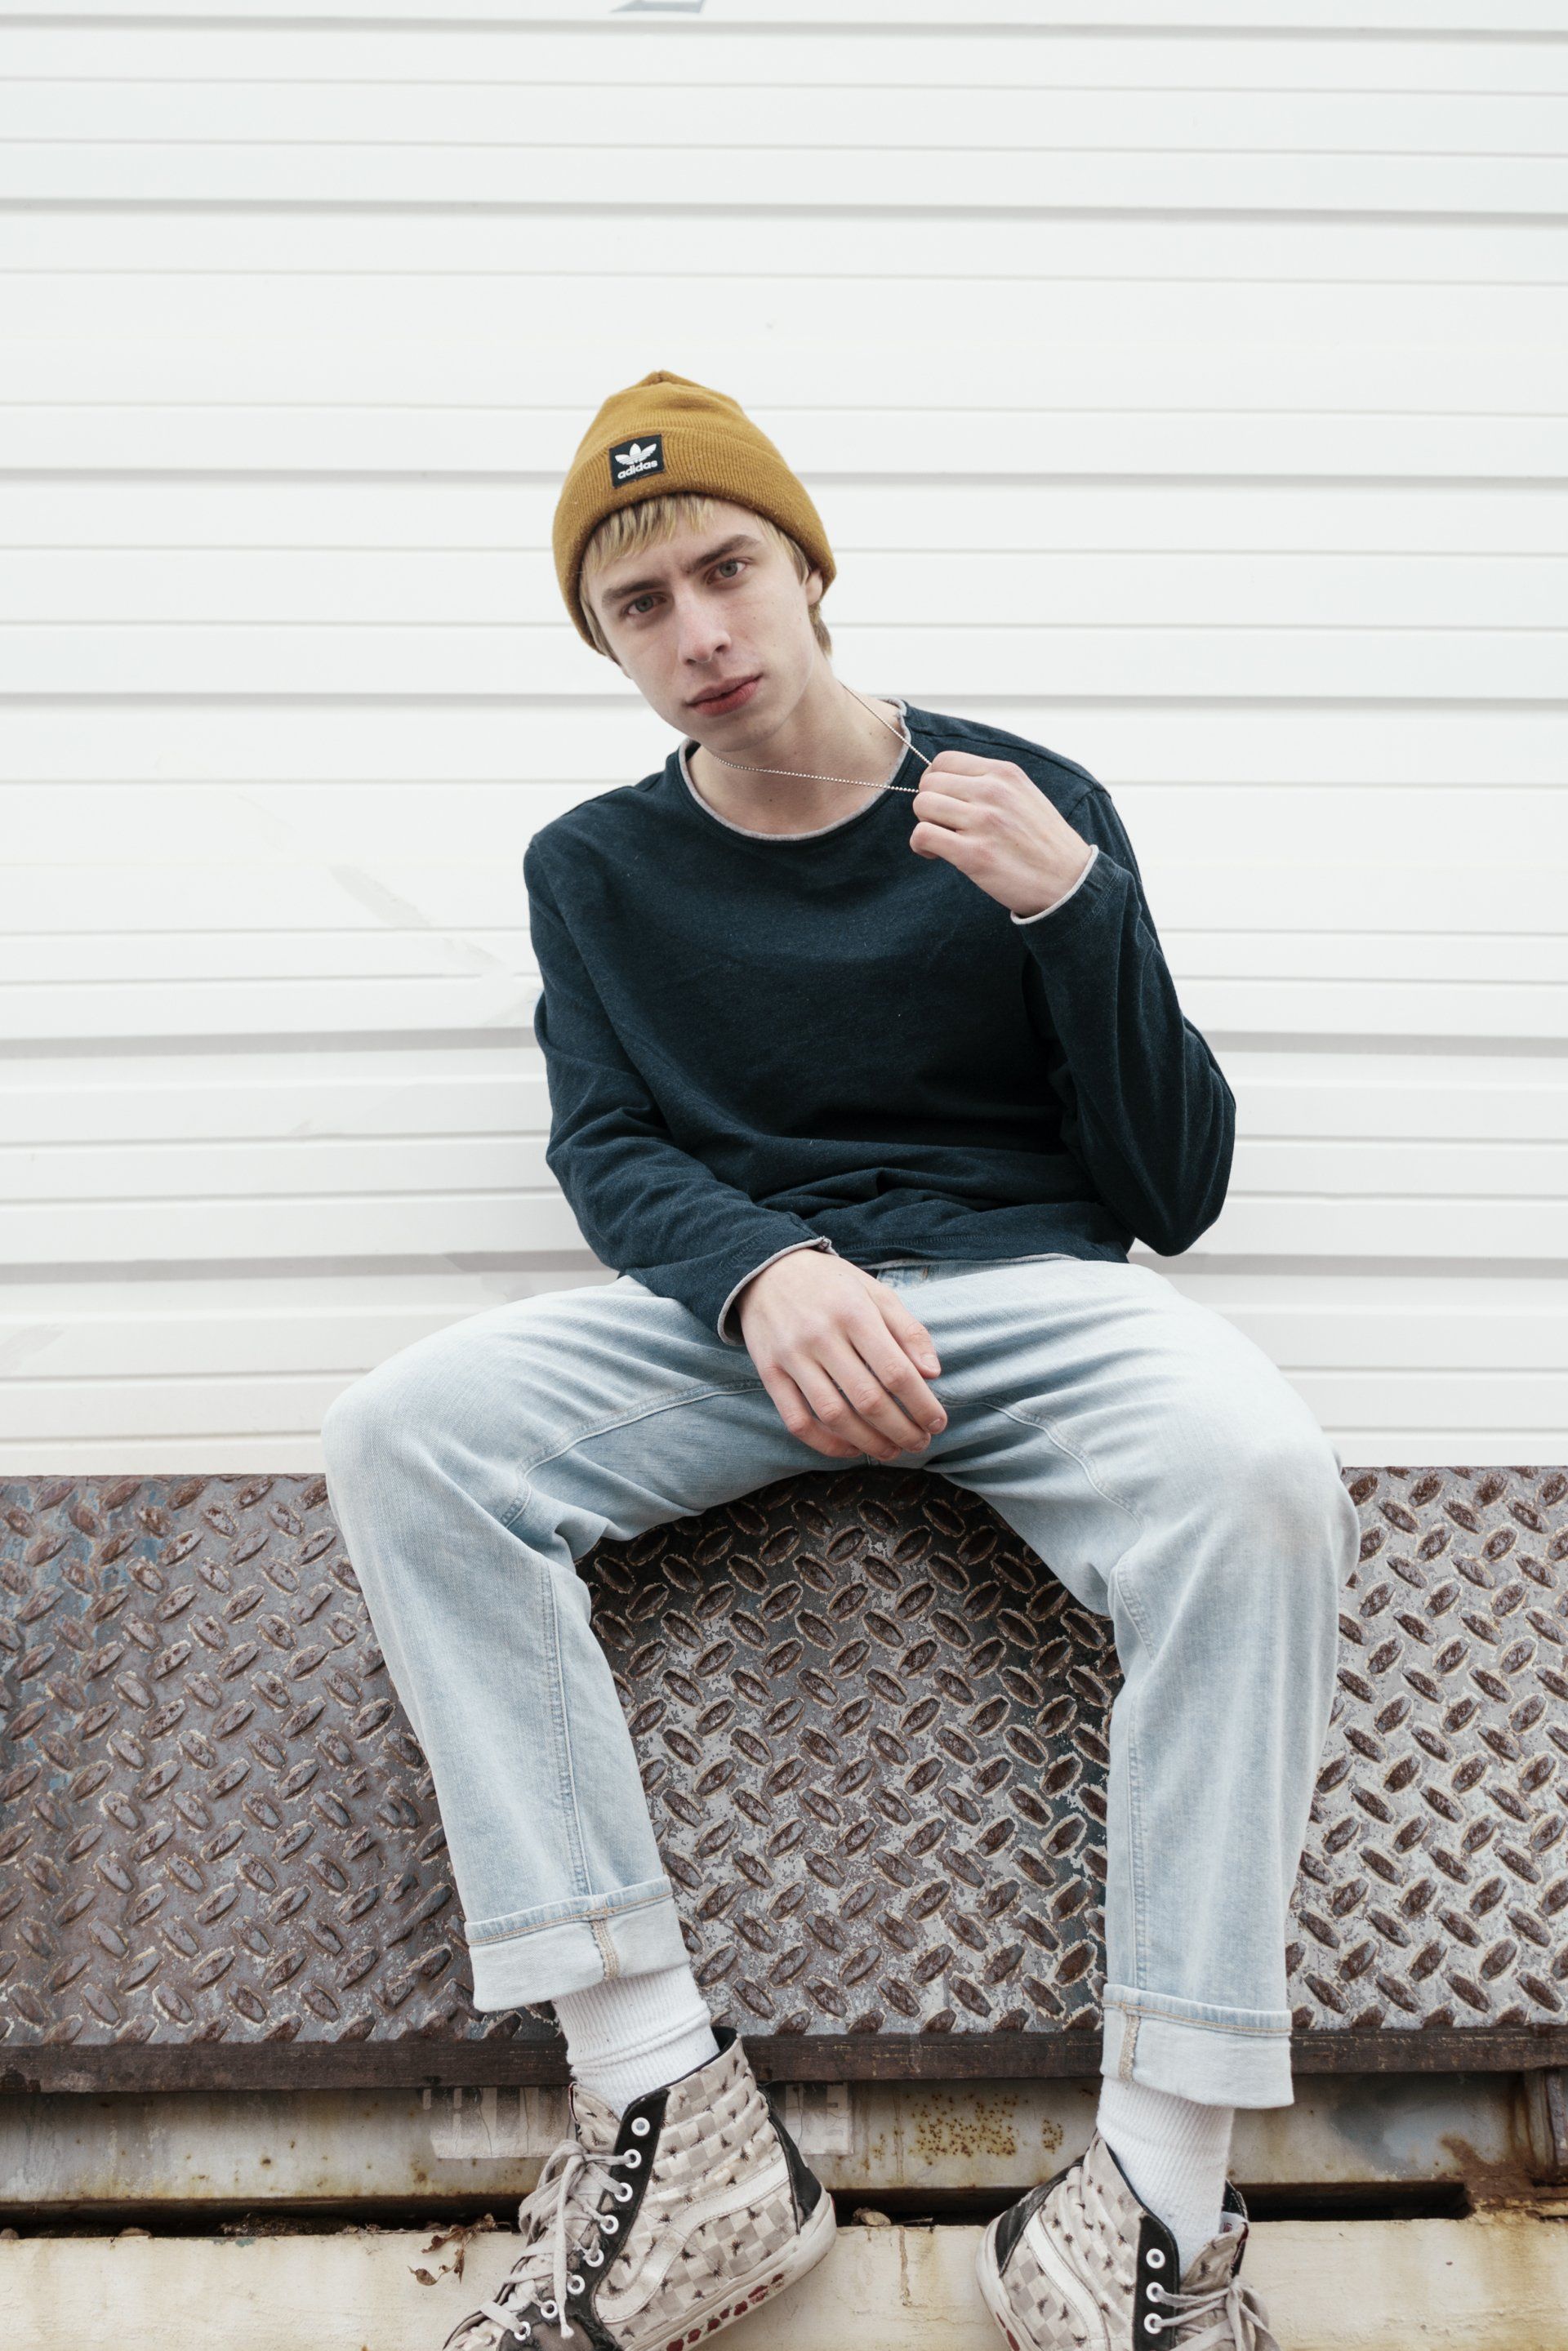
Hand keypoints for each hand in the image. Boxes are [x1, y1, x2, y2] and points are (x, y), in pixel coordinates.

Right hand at [735, 1250, 948, 1461]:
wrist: (767, 1269)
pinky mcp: (769, 1372)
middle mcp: (820, 1336)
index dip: (921, 1404)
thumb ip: (908, 1331)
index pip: (895, 1371)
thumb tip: (932, 1373)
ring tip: (892, 1451)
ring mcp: (791, 1356)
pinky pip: (797, 1420)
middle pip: (868, 1399)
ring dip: (869, 1442)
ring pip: (834, 1415)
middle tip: (921, 1443)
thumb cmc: (832, 1284)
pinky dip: (826, 1444)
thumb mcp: (876, 1293)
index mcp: (854, 1312)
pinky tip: (850, 1449)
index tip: (938, 1422)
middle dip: (902, 1430)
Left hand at [908, 750, 1093, 917]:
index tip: (945, 801)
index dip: (935, 781)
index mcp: (1004, 773)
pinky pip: (923, 835)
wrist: (1069, 881)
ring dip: (925, 824)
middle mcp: (992, 791)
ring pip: (922, 805)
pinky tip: (935, 854)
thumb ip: (990, 783)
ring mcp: (982, 821)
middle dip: (929, 805)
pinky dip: (921, 846)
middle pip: (929, 783)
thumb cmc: (1043, 842)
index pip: (945, 760)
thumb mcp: (1024, 795)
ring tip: (941, 840)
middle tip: (943, 825)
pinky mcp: (973, 854)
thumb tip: (948, 782)